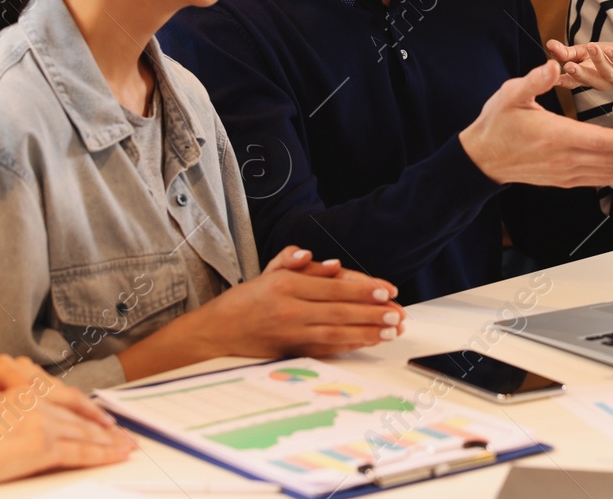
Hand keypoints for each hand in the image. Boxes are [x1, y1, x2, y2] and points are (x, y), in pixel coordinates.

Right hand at [0, 363, 134, 487]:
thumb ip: (18, 421)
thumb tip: (37, 436)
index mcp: (23, 395)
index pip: (65, 403)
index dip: (88, 413)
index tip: (105, 421)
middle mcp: (36, 404)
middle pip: (80, 418)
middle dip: (106, 429)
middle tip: (126, 436)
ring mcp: (41, 424)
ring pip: (84, 434)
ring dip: (110, 443)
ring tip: (127, 447)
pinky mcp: (41, 446)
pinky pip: (79, 452)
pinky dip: (101, 455)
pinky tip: (115, 456)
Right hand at [118, 253, 404, 376]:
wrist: (215, 334)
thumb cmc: (244, 301)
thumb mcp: (266, 272)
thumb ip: (293, 261)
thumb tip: (324, 261)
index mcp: (285, 285)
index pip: (332, 287)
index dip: (362, 290)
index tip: (387, 290)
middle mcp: (289, 310)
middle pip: (338, 311)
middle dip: (371, 313)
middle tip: (397, 314)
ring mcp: (290, 334)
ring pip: (335, 333)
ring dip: (366, 332)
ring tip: (390, 330)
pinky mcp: (290, 352)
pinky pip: (325, 349)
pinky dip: (348, 345)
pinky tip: (367, 342)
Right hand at [459, 61, 612, 185]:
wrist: (481, 159)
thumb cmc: (497, 123)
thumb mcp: (511, 95)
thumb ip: (534, 81)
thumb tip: (554, 65)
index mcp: (557, 136)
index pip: (600, 141)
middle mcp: (565, 159)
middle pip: (611, 161)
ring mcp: (565, 173)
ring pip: (607, 174)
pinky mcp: (563, 180)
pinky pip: (596, 180)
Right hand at [546, 39, 612, 123]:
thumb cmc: (610, 59)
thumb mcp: (586, 53)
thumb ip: (568, 52)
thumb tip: (549, 44)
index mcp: (588, 78)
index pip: (572, 81)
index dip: (562, 80)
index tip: (552, 76)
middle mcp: (602, 81)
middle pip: (589, 80)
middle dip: (578, 74)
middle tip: (567, 66)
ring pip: (607, 73)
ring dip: (599, 61)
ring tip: (590, 47)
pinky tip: (609, 50)